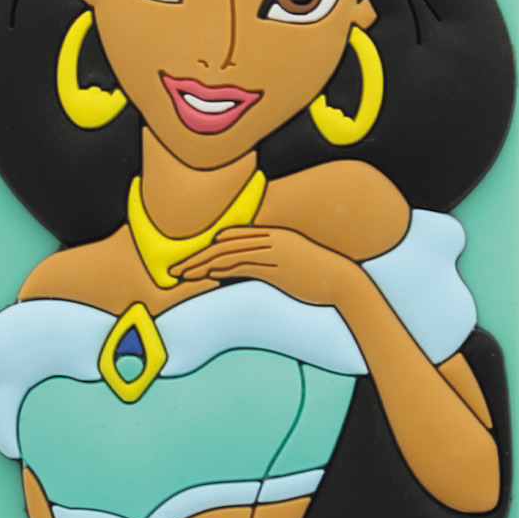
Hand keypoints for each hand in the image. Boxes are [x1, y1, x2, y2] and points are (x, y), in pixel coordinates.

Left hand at [167, 225, 366, 310]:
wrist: (344, 282)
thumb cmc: (320, 276)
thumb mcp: (293, 264)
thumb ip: (271, 263)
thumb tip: (250, 271)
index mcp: (274, 236)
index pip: (233, 237)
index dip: (209, 247)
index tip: (190, 258)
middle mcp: (270, 239)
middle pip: (224, 245)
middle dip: (197, 256)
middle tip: (174, 268)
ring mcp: (273, 252)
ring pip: (229, 254)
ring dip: (202, 264)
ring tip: (182, 274)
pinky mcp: (276, 267)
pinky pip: (244, 265)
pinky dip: (223, 269)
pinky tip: (206, 274)